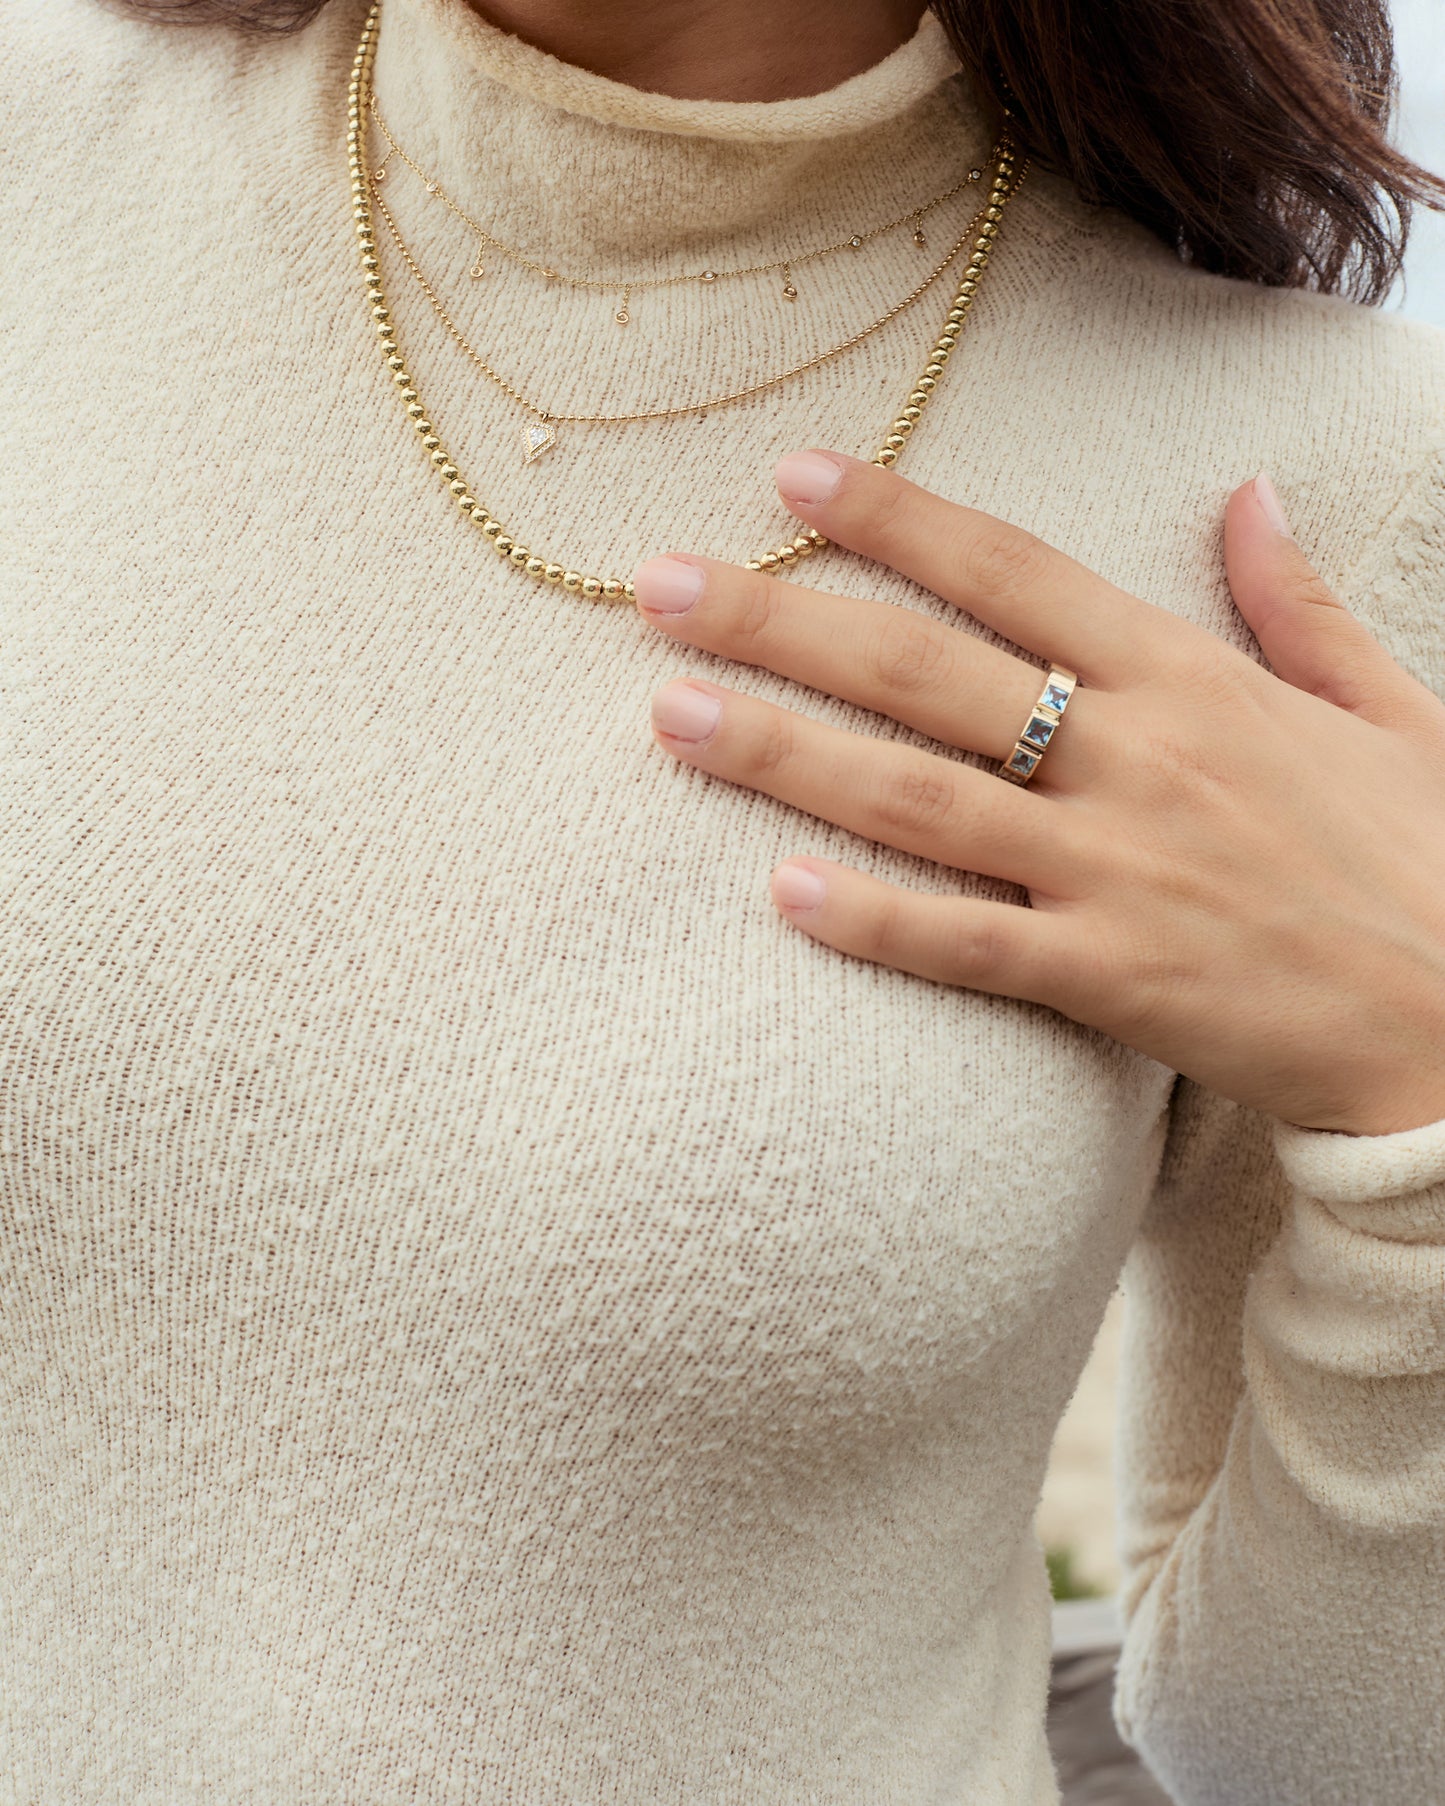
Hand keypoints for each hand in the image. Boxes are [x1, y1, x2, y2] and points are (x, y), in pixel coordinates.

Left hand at [632, 449, 1444, 1137]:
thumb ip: (1298, 602)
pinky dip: (872, 920)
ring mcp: (1118, 870)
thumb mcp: (1386, 705)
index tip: (789, 474)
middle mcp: (1138, 757)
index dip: (895, 514)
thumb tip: (1248, 493)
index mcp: (1193, 676)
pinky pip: (967, 946)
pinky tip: (778, 892)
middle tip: (659, 586)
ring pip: (917, 797)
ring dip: (784, 751)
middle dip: (783, 618)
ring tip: (672, 714)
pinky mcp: (1114, 980)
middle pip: (925, 670)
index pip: (1015, 569)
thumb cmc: (1427, 860)